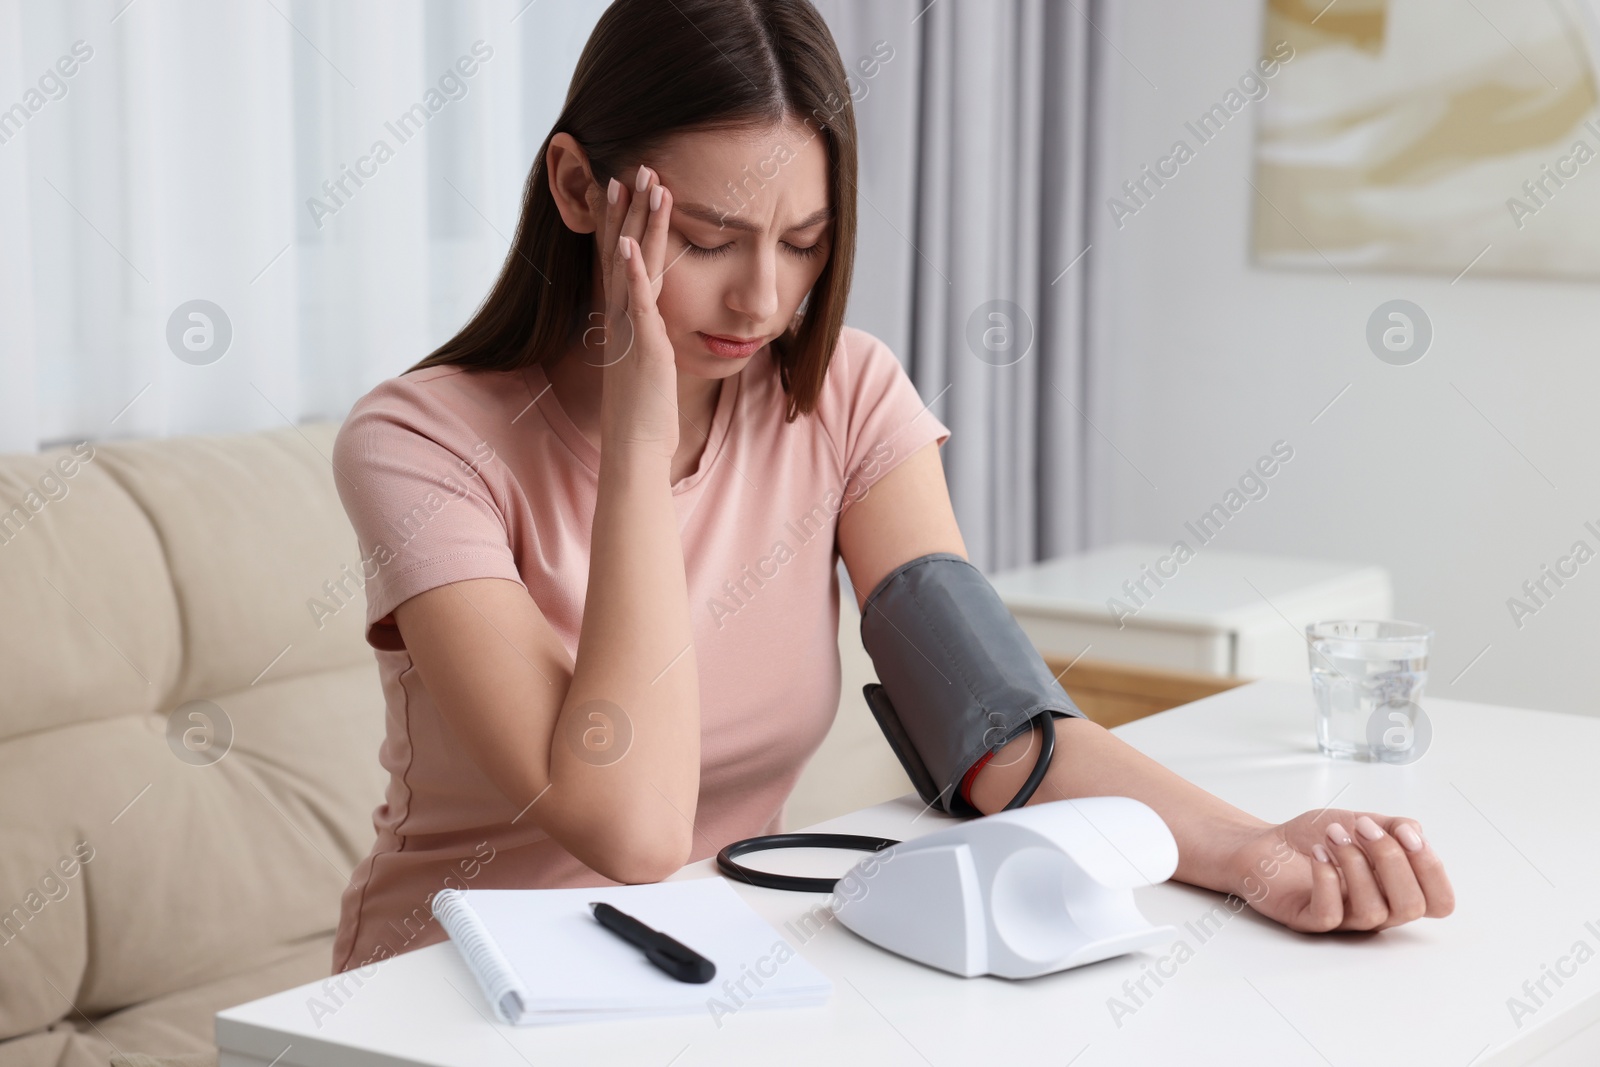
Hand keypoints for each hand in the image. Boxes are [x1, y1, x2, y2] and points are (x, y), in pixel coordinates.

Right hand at [594, 164, 677, 458]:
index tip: (622, 185)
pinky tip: (630, 240)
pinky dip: (631, 269)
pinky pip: (636, 299)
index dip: (620, 220)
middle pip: (622, 249)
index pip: (620, 258)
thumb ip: (651, 337)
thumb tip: (656, 323)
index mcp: (625, 317)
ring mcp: (630, 327)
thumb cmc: (645, 411)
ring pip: (633, 263)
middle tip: (635, 165)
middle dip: (629, 207)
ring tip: (645, 183)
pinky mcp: (643, 343)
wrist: (636, 446)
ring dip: (638, 221)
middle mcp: (622, 315)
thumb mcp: (649, 363)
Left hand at [1222, 809, 1454, 932]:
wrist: (1266, 844)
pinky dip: (1326, 879)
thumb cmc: (1316, 838)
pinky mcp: (1310, 921)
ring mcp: (1345, 920)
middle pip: (1411, 907)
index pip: (1440, 902)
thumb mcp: (1361, 822)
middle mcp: (1378, 910)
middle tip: (1361, 827)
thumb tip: (1415, 833)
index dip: (1432, 869)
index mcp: (1396, 890)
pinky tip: (1318, 854)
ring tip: (1332, 834)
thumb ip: (1395, 826)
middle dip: (1391, 859)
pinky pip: (1330, 915)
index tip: (1407, 833)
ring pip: (1372, 912)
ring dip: (1354, 863)